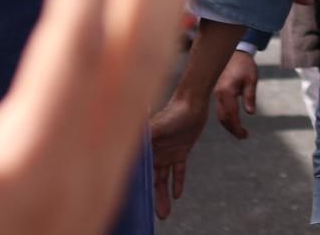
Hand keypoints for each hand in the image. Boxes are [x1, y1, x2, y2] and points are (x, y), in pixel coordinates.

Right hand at [148, 86, 207, 218]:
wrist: (192, 102)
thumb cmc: (173, 113)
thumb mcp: (157, 129)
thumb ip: (143, 142)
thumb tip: (127, 154)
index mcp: (147, 149)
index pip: (141, 173)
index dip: (139, 188)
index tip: (137, 204)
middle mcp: (155, 152)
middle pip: (152, 180)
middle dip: (153, 198)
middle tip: (157, 216)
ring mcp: (167, 152)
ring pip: (164, 179)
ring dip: (164, 195)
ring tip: (165, 213)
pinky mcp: (181, 151)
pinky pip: (178, 170)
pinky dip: (178, 181)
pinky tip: (177, 195)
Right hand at [212, 50, 258, 139]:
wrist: (235, 53)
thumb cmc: (245, 65)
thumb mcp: (251, 80)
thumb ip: (250, 96)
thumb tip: (250, 113)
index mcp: (226, 92)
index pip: (231, 115)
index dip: (237, 128)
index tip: (244, 136)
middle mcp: (218, 94)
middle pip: (223, 118)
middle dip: (232, 129)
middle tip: (243, 137)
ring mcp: (216, 94)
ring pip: (220, 115)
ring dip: (228, 125)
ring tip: (239, 132)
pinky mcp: (217, 93)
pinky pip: (220, 109)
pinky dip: (225, 118)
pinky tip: (233, 121)